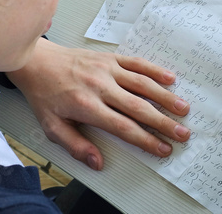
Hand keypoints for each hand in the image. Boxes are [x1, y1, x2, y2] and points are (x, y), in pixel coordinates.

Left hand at [6, 38, 190, 169]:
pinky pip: (137, 63)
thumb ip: (75, 145)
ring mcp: (108, 69)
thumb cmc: (45, 94)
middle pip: (139, 108)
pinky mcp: (110, 58)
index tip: (163, 149)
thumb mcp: (52, 126)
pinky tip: (170, 78)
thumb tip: (98, 162)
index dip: (146, 140)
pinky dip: (155, 70)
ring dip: (166, 97)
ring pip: (143, 84)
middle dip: (164, 122)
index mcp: (87, 106)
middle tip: (183, 133)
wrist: (37, 61)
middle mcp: (101, 87)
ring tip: (183, 108)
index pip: (124, 127)